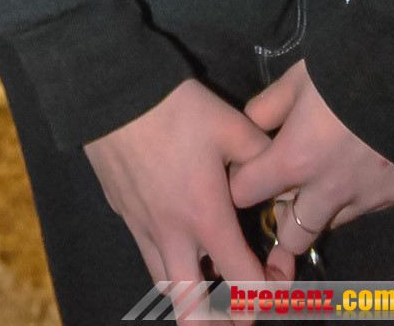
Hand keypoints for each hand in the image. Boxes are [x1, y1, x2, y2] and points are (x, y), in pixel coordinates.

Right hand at [85, 78, 273, 316]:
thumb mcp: (232, 125)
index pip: (243, 283)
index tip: (277, 278)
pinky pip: (144, 247)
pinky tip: (172, 223)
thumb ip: (263, 157)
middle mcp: (172, 235)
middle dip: (219, 324)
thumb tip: (280, 178)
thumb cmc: (177, 109)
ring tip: (206, 272)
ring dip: (189, 289)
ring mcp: (140, 226)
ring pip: (164, 284)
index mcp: (206, 219)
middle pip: (191, 311)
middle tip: (237, 312)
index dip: (268, 293)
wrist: (113, 91)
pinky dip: (164, 252)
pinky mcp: (120, 210)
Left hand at [229, 60, 393, 276]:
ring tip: (322, 178)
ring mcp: (363, 199)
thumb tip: (251, 126)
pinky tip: (358, 167)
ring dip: (318, 209)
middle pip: (290, 235)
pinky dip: (353, 196)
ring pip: (328, 225)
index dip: (241, 181)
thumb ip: (267, 108)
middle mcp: (327, 192)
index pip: (246, 193)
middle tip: (283, 192)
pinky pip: (363, 208)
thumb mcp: (296, 81)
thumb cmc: (344, 71)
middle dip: (280, 219)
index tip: (246, 171)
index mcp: (294, 161)